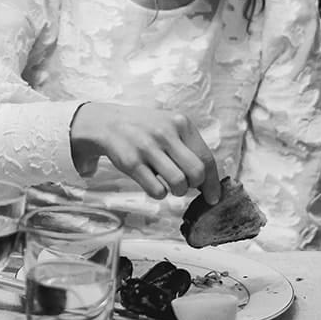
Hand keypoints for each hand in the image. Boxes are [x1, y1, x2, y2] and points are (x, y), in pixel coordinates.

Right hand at [70, 103, 221, 202]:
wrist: (107, 122)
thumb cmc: (144, 128)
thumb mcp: (169, 126)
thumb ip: (189, 147)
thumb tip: (208, 180)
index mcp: (181, 123)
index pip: (206, 158)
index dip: (213, 183)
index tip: (213, 197)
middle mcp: (166, 133)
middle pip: (196, 173)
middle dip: (194, 186)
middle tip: (186, 185)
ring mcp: (148, 148)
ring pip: (178, 184)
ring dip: (177, 191)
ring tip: (169, 185)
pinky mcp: (131, 162)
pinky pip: (157, 190)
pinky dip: (159, 193)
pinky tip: (153, 183)